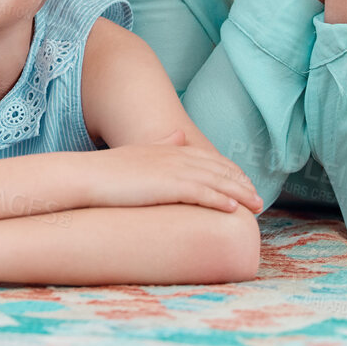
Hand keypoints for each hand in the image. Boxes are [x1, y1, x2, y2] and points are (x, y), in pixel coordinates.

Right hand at [85, 128, 263, 213]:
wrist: (87, 176)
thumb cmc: (108, 170)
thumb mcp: (140, 153)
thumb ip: (163, 144)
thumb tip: (180, 135)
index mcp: (170, 149)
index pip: (209, 159)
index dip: (230, 172)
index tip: (245, 184)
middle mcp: (175, 156)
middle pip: (218, 169)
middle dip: (241, 184)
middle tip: (259, 199)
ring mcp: (171, 170)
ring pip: (215, 182)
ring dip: (238, 194)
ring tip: (255, 206)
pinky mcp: (166, 185)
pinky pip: (199, 192)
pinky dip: (218, 200)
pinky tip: (232, 209)